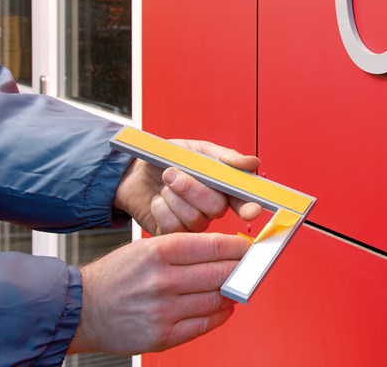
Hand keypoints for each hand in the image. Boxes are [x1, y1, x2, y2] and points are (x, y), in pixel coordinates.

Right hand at [68, 233, 247, 354]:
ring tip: (234, 287)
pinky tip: (222, 307)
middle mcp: (162, 280)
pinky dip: (220, 315)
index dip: (239, 247)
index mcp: (159, 251)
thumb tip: (225, 250)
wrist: (82, 309)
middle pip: (221, 272)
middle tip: (249, 266)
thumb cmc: (117, 275)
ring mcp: (163, 310)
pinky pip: (205, 325)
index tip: (249, 248)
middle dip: (241, 269)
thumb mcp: (146, 247)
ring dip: (232, 293)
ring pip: (216, 299)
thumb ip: (184, 248)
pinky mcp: (162, 335)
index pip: (214, 246)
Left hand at [114, 139, 262, 234]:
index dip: (249, 207)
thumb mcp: (196, 150)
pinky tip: (157, 200)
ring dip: (173, 196)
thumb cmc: (168, 159)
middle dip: (193, 189)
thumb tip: (252, 163)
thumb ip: (224, 157)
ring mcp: (193, 224)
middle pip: (216, 209)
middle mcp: (211, 209)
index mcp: (223, 188)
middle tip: (173, 174)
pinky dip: (161, 208)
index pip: (244, 202)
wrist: (134, 171)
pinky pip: (173, 227)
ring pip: (194, 218)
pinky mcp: (173, 235)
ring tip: (164, 184)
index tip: (251, 210)